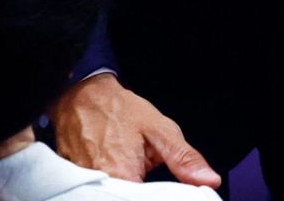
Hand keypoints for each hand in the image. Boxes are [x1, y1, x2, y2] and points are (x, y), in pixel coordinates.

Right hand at [51, 74, 219, 187]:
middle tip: (145, 171)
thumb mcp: (158, 128)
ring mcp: (83, 182)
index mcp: (123, 174)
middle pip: (128, 200)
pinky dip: (109, 187)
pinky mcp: (74, 180)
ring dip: (125, 190)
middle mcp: (100, 182)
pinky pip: (95, 191)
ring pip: (111, 196)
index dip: (159, 198)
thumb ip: (183, 158)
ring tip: (132, 170)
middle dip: (142, 194)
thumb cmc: (118, 108)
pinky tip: (117, 175)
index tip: (167, 191)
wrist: (80, 93)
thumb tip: (209, 181)